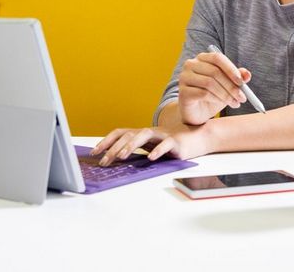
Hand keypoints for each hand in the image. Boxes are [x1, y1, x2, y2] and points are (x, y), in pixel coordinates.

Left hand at [90, 121, 213, 166]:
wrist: (197, 138)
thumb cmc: (172, 145)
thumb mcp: (151, 148)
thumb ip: (137, 151)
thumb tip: (114, 160)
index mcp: (142, 133)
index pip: (120, 132)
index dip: (107, 141)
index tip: (95, 152)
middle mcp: (150, 132)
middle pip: (129, 134)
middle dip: (114, 147)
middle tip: (104, 161)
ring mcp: (163, 135)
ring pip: (145, 134)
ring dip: (132, 145)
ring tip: (122, 156)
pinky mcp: (176, 142)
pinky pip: (166, 144)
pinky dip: (158, 151)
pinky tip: (151, 158)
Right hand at [177, 50, 251, 124]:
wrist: (196, 113)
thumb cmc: (212, 96)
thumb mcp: (227, 86)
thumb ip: (237, 78)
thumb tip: (247, 74)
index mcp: (202, 58)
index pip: (217, 58)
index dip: (231, 69)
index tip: (242, 82)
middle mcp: (191, 64)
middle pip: (215, 71)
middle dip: (231, 86)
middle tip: (242, 97)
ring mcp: (184, 77)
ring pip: (210, 83)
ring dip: (226, 95)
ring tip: (234, 103)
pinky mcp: (183, 92)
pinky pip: (203, 94)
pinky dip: (216, 100)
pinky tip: (221, 105)